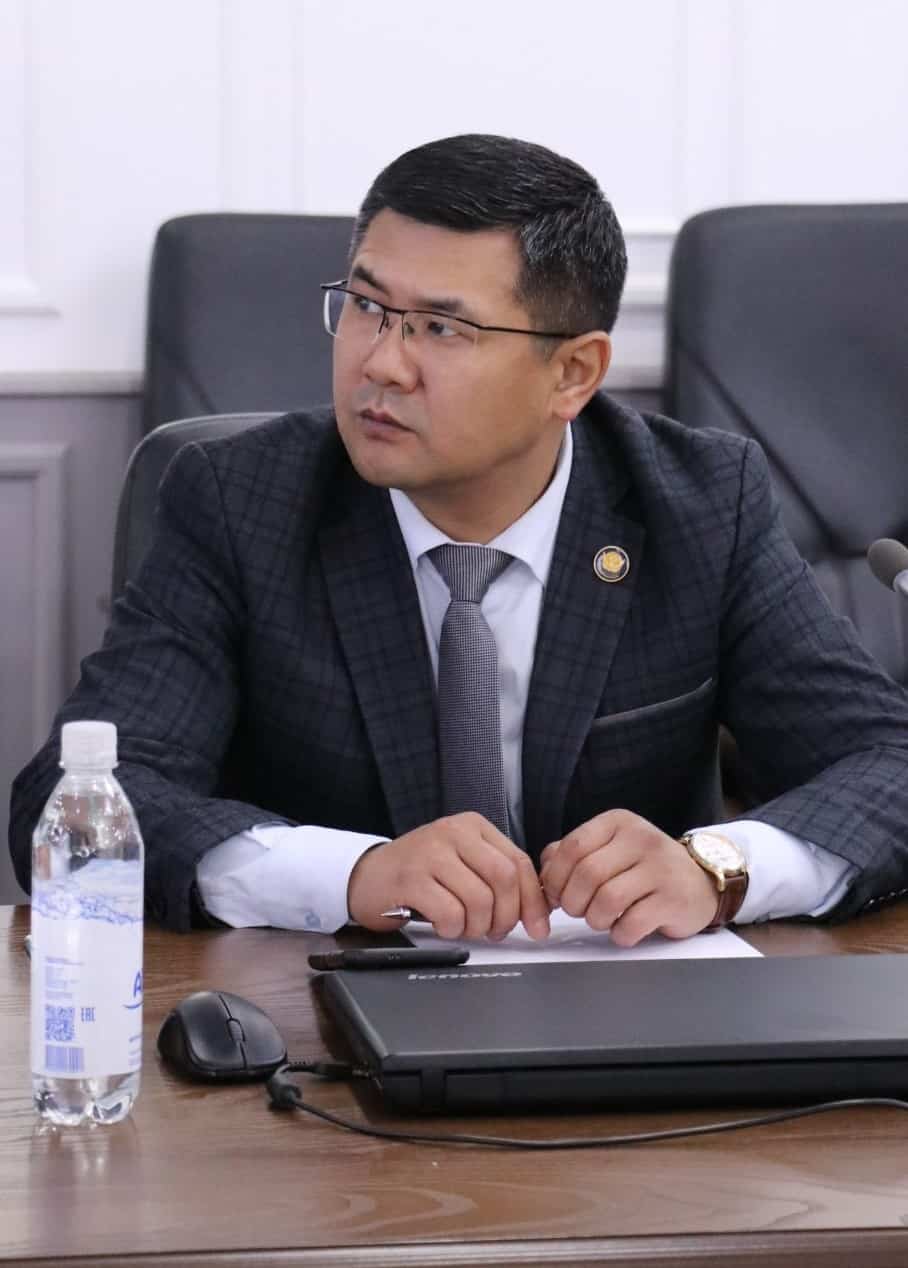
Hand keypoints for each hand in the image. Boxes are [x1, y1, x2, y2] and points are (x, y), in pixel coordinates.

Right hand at [346, 812, 550, 940]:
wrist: (368, 876)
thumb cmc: (420, 873)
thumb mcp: (463, 862)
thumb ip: (496, 877)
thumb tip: (538, 909)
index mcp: (473, 826)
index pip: (519, 861)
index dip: (533, 900)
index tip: (537, 927)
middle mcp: (453, 832)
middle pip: (504, 878)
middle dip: (507, 915)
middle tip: (496, 931)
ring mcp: (430, 852)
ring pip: (479, 899)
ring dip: (478, 926)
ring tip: (465, 928)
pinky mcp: (410, 878)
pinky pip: (450, 912)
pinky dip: (453, 929)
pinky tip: (443, 925)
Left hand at [539, 809, 718, 944]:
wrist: (698, 881)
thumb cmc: (644, 868)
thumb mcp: (609, 849)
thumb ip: (572, 854)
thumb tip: (543, 871)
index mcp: (618, 823)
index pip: (572, 847)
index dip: (555, 877)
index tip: (555, 894)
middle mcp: (641, 839)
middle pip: (587, 874)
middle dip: (573, 901)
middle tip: (577, 911)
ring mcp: (661, 868)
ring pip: (607, 900)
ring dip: (594, 919)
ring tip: (601, 919)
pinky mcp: (674, 899)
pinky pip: (631, 923)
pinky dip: (619, 934)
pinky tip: (624, 928)